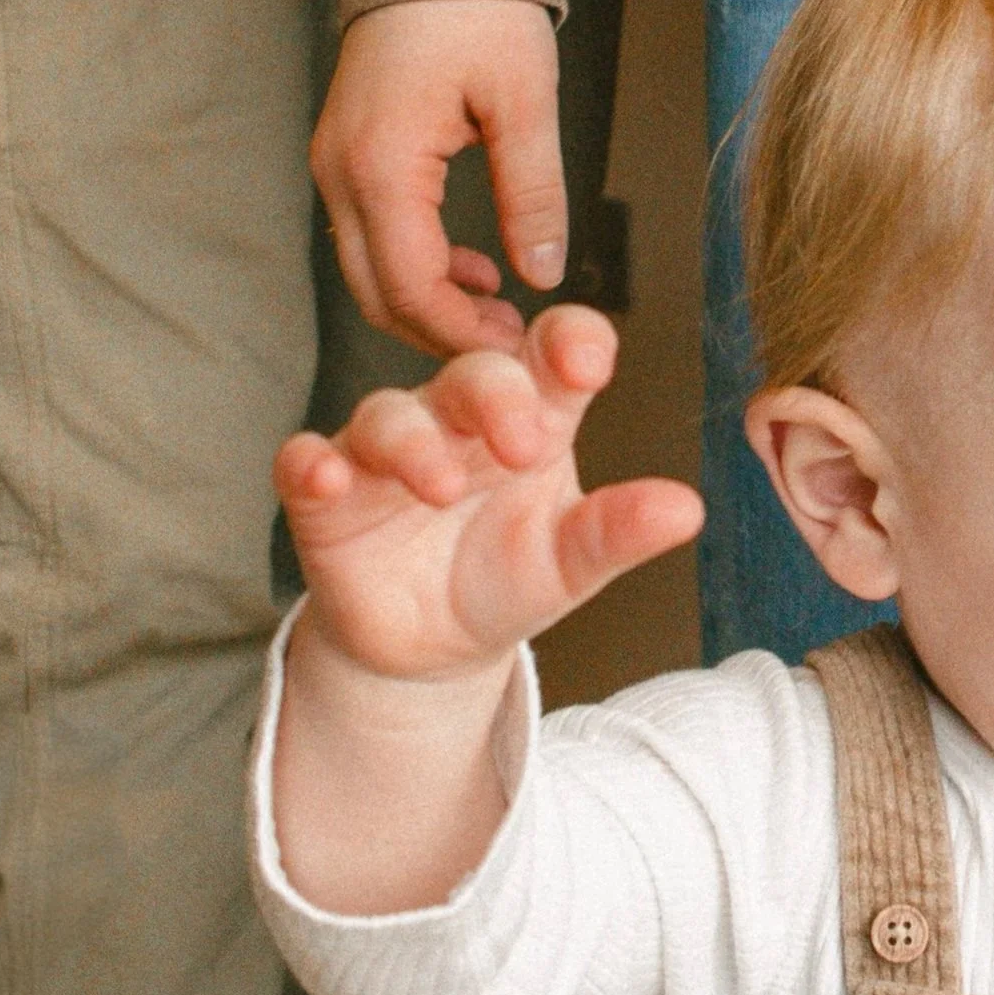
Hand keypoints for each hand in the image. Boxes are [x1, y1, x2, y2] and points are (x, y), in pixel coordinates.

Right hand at [274, 309, 702, 681]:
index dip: (569, 343)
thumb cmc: (507, 581)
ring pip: (389, 414)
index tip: (588, 360)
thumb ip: (619, 531)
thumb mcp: (571, 563)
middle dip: (496, 395)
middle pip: (473, 374)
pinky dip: (311, 465)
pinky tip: (326, 476)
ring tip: (439, 487)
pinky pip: (306, 461)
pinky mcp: (327, 493)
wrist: (430, 651)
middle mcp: (457, 419)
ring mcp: (387, 450)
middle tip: (523, 445)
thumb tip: (687, 510)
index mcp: (532, 418)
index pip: (553, 353)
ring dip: (411, 441)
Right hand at [314, 0, 567, 353]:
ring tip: (500, 314)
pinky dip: (416, 268)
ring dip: (428, 304)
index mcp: (380, 164)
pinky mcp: (346, 156)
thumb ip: (533, 191)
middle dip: (441, 334)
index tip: (517, 352)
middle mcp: (339, 172)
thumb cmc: (479, 9)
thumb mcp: (523, 99)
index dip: (461, 334)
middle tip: (513, 348)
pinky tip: (474, 271)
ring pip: (368, 271)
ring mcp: (334, 165)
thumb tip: (544, 273)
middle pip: (377, 293)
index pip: (410, 287)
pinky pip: (371, 237)